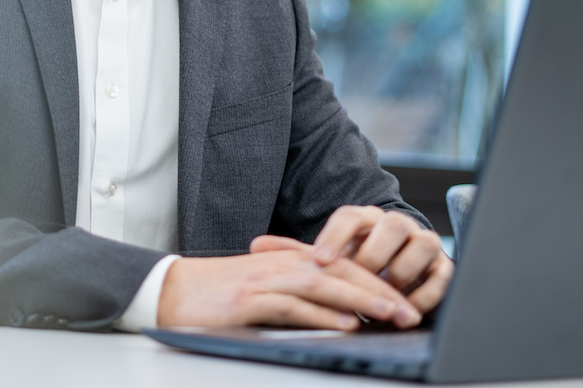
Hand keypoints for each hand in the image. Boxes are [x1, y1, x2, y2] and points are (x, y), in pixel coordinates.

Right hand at [156, 248, 422, 329]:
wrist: (169, 292)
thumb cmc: (216, 296)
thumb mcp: (263, 290)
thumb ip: (298, 297)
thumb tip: (340, 316)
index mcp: (286, 260)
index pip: (342, 266)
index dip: (377, 282)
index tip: (406, 302)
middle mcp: (281, 264)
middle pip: (342, 271)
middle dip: (382, 291)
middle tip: (413, 311)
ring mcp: (265, 280)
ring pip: (325, 284)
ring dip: (363, 299)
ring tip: (393, 315)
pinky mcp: (249, 301)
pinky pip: (294, 305)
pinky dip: (323, 314)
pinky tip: (346, 323)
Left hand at [251, 206, 453, 315]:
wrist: (396, 274)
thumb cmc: (355, 266)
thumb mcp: (327, 259)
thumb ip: (294, 253)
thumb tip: (255, 246)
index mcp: (365, 218)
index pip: (349, 216)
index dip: (334, 237)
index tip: (319, 261)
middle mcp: (396, 224)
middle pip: (389, 226)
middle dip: (372, 257)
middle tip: (358, 281)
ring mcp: (422, 242)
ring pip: (419, 246)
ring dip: (400, 273)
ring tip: (382, 294)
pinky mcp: (443, 267)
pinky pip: (440, 277)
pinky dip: (423, 295)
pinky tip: (408, 309)